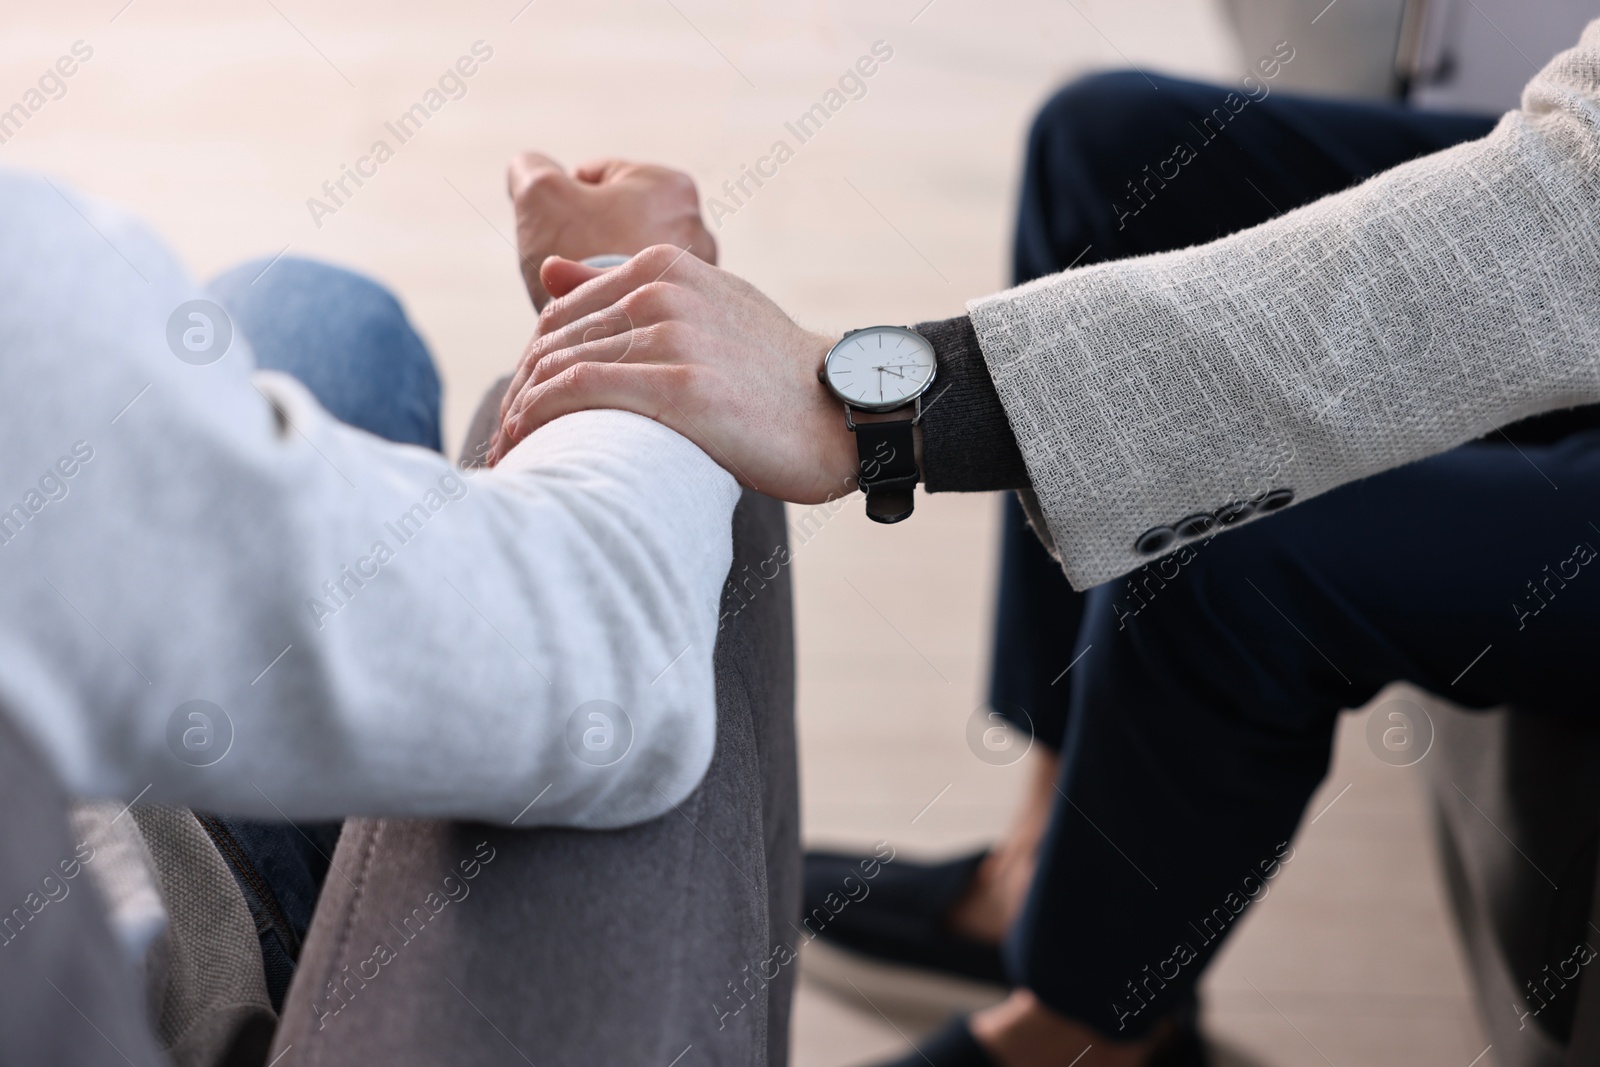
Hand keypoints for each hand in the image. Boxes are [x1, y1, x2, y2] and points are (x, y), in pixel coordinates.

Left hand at [488, 246, 858, 504]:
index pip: (562, 312)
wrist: (844, 412)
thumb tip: (550, 271)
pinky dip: (541, 420)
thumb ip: (632, 290)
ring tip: (508, 459)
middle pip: (553, 341)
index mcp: (665, 265)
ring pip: (560, 367)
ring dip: (521, 416)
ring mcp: (674, 334)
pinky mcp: (682, 385)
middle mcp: (664, 289)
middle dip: (518, 395)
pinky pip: (582, 393)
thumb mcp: (707, 309)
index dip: (529, 366)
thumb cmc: (773, 376)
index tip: (518, 412)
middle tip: (502, 444)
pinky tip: (527, 448)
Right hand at [507, 154, 716, 308]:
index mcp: (671, 186)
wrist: (604, 332)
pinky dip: (622, 298)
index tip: (559, 232)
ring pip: (633, 260)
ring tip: (583, 291)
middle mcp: (698, 226)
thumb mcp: (540, 194)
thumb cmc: (576, 253)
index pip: (601, 178)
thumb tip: (528, 165)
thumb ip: (531, 168)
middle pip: (621, 221)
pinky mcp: (690, 311)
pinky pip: (645, 294)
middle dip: (590, 237)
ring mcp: (699, 272)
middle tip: (567, 262)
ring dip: (606, 270)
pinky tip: (600, 311)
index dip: (567, 203)